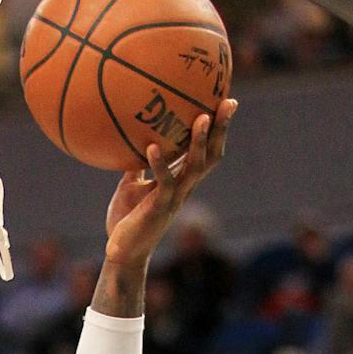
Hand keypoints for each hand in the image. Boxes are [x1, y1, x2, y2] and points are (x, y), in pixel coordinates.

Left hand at [104, 102, 235, 274]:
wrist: (123, 253)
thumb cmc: (128, 220)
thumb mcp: (131, 185)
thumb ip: (137, 165)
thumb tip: (132, 138)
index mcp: (180, 180)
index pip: (205, 151)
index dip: (217, 128)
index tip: (224, 100)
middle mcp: (183, 188)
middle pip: (211, 155)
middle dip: (221, 130)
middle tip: (229, 102)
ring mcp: (173, 198)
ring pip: (195, 168)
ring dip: (199, 143)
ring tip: (202, 118)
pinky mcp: (158, 208)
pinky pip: (163, 183)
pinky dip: (159, 164)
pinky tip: (153, 146)